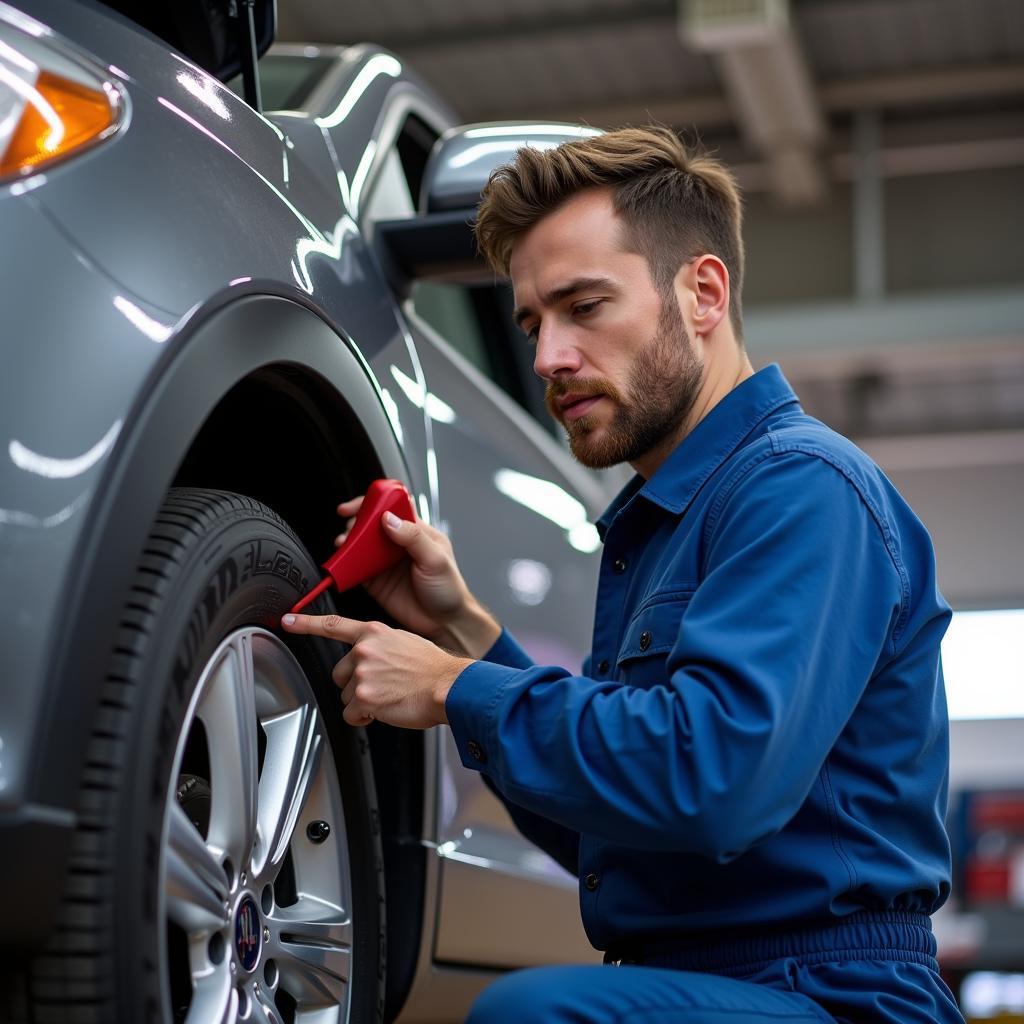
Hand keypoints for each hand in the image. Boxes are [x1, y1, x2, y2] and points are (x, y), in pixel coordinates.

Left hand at [280, 613, 471, 728]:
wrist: (449, 686)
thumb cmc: (434, 669)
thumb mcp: (406, 643)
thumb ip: (381, 647)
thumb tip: (370, 660)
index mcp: (374, 633)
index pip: (334, 626)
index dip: (306, 623)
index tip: (288, 620)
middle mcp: (364, 650)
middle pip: (340, 673)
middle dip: (356, 684)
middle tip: (382, 686)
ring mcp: (363, 673)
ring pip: (347, 696)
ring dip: (364, 702)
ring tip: (390, 696)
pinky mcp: (364, 697)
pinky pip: (352, 715)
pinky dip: (365, 718)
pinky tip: (386, 709)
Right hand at [334, 495, 500, 657]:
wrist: (445, 624)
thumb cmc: (449, 590)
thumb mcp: (436, 559)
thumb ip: (413, 537)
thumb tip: (390, 518)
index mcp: (417, 532)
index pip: (393, 507)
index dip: (374, 502)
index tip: (359, 505)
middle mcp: (399, 544)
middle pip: (371, 524)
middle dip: (356, 522)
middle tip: (350, 530)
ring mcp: (385, 563)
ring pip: (360, 545)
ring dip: (348, 543)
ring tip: (342, 545)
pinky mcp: (375, 581)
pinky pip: (355, 569)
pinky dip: (346, 565)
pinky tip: (342, 564)